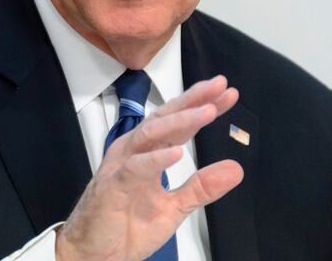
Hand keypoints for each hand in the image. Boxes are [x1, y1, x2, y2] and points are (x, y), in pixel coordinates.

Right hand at [55, 75, 243, 260]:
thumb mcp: (175, 207)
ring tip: (206, 112)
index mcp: (148, 154)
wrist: (96, 255)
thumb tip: (235, 168)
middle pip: (164, 118)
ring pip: (150, 134)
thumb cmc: (125, 227)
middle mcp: (133, 153)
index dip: (201, 106)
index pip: (177, 123)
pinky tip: (177, 152)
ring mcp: (121, 167)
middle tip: (218, 87)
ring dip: (180, 122)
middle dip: (192, 101)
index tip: (227, 94)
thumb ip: (202, 187)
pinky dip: (156, 159)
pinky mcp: (112, 187)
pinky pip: (134, 168)